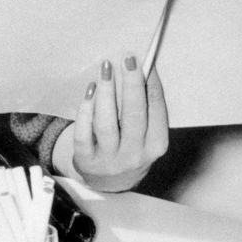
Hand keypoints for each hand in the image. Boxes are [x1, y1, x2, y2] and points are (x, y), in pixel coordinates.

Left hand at [70, 54, 168, 191]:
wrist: (109, 182)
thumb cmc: (129, 147)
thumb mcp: (144, 135)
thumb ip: (145, 109)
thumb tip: (142, 70)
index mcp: (155, 145)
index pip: (157, 112)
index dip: (152, 86)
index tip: (147, 63)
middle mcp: (134, 155)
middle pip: (134, 116)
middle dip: (132, 85)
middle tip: (128, 59)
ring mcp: (109, 159)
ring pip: (107, 123)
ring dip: (106, 92)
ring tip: (105, 69)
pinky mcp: (86, 159)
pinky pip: (84, 132)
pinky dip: (86, 110)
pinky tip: (89, 91)